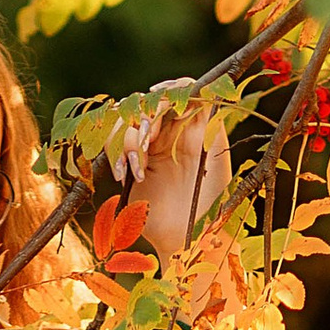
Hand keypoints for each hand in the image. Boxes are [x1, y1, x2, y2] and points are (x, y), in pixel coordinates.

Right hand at [118, 85, 231, 254]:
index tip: (158, 94)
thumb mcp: (215, 161)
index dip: (170, 88)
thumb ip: (209, 125)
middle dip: (144, 117)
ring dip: (128, 141)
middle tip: (147, 142)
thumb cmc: (209, 206)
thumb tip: (203, 93)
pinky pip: (114, 144)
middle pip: (150, 102)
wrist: (187, 241)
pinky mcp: (131, 165)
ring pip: (127, 121)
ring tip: (137, 169)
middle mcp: (173, 134)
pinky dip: (114, 154)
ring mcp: (150, 149)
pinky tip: (124, 175)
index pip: (184, 91)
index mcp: (196, 129)